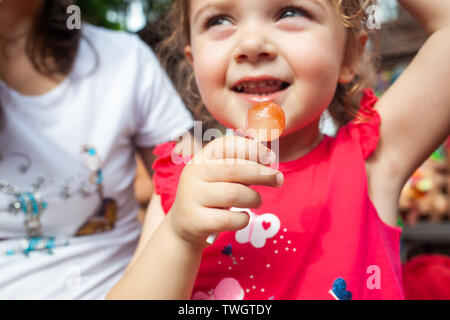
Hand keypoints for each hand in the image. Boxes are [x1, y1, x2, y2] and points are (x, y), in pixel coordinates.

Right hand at [167, 135, 283, 248]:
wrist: (185, 226)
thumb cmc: (212, 196)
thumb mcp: (220, 176)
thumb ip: (240, 164)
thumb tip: (269, 157)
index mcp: (201, 157)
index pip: (227, 145)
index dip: (253, 149)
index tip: (271, 158)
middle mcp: (193, 173)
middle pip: (235, 169)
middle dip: (263, 174)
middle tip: (278, 180)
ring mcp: (191, 197)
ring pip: (234, 194)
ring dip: (254, 198)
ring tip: (257, 201)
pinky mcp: (195, 220)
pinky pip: (229, 219)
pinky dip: (243, 219)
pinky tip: (243, 217)